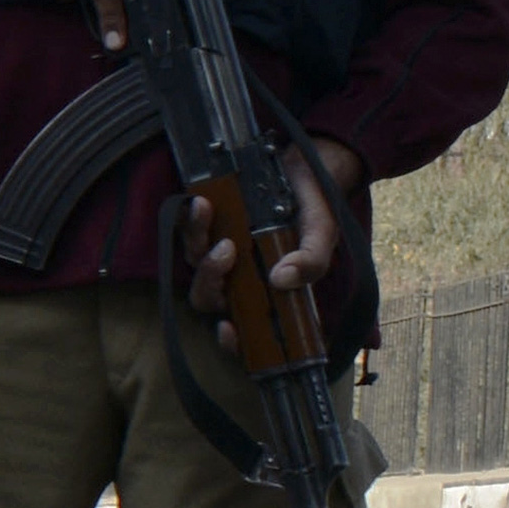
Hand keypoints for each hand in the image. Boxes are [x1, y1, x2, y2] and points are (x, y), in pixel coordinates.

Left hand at [175, 134, 358, 324]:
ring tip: (209, 212)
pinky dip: (190, 219)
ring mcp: (219, 252)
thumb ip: (310, 262)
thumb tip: (281, 280)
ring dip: (197, 241)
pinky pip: (187, 230)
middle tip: (227, 250)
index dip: (231, 340)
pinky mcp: (207, 225)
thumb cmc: (315, 210)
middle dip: (209, 279)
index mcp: (267, 292)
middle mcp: (238, 277)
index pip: (243, 331)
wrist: (307, 168)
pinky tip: (200, 203)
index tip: (227, 328)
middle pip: (207, 298)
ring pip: (194, 262)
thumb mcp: (322, 236)